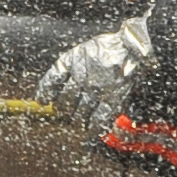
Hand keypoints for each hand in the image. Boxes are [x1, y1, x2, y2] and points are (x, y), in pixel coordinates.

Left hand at [37, 15, 155, 137]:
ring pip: (79, 113)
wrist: (133, 45)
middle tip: (65, 113)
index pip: (51, 82)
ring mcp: (96, 90)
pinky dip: (93, 127)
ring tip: (78, 121)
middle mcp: (81, 78)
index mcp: (72, 62)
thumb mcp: (84, 49)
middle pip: (65, 102)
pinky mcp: (112, 99)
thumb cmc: (110, 46)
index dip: (45, 92)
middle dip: (63, 110)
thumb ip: (71, 65)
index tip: (42, 100)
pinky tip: (90, 131)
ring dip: (77, 120)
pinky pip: (99, 119)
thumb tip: (56, 86)